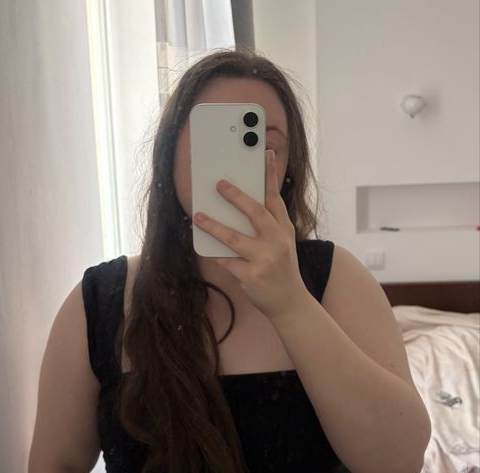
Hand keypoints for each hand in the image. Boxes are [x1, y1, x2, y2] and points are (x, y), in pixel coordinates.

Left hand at [193, 149, 307, 318]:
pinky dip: (216, 254)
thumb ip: (268, 224)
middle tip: (220, 184)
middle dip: (237, 197)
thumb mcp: (283, 243)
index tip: (266, 154)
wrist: (290, 302)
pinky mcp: (251, 276)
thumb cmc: (281, 268)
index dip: (270, 176)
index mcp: (284, 230)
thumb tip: (240, 205)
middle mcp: (277, 242)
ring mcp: (264, 260)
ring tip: (199, 217)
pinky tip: (206, 247)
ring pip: (235, 238)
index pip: (276, 199)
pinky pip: (227, 262)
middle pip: (256, 214)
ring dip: (214, 226)